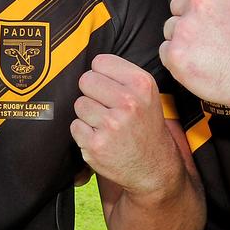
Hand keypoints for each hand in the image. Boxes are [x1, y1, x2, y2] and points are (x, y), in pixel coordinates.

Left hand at [70, 55, 179, 196]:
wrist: (154, 168)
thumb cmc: (145, 127)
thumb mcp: (147, 94)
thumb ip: (121, 75)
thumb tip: (91, 63)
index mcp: (141, 84)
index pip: (100, 61)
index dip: (101, 75)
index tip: (109, 86)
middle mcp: (128, 102)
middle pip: (85, 80)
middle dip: (92, 93)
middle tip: (106, 107)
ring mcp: (111, 125)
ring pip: (79, 104)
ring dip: (88, 114)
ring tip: (106, 124)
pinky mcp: (96, 145)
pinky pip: (75, 126)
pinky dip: (84, 133)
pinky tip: (101, 138)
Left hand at [159, 0, 229, 113]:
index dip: (199, 2)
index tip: (212, 16)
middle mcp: (199, 2)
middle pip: (176, 4)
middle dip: (189, 19)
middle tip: (212, 37)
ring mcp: (185, 28)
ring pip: (170, 28)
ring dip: (183, 39)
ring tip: (209, 52)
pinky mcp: (176, 53)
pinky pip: (165, 51)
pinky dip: (178, 59)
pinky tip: (200, 64)